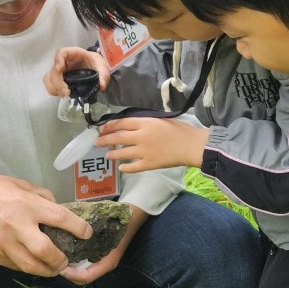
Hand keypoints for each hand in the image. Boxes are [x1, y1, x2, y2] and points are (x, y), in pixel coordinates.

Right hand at [0, 172, 91, 276]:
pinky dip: (28, 268)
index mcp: (27, 205)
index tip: (86, 233)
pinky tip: (33, 264)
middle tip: (66, 260)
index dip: (79, 228)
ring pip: (30, 266)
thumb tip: (59, 210)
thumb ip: (42, 198)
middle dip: (61, 260)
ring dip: (46, 270)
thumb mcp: (22, 185)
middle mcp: (17, 226)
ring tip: (53, 268)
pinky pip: (15, 267)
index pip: (60, 218)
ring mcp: (3, 243)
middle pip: (45, 251)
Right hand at [43, 48, 109, 97]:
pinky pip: (50, 84)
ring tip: (65, 94)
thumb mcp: (102, 67)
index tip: (60, 69)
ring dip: (54, 87)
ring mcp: (59, 70)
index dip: (58, 60)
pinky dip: (54, 91)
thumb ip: (104, 75)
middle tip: (67, 92)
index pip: (61, 52)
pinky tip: (63, 94)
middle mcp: (63, 61)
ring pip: (48, 77)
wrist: (93, 66)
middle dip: (58, 82)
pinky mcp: (58, 78)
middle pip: (54, 69)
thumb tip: (101, 86)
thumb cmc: (95, 63)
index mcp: (74, 54)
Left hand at [61, 204, 145, 284]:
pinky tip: (66, 248)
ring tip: (59, 256)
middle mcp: (103, 264)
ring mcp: (102, 259)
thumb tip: (71, 243)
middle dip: (69, 273)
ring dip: (71, 267)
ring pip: (83, 271)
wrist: (133, 215)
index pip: (86, 278)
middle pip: (82, 277)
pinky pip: (85, 262)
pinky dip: (75, 260)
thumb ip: (92, 238)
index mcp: (107, 263)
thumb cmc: (121, 224)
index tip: (60, 266)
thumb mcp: (108, 232)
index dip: (71, 275)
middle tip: (56, 261)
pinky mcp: (99, 253)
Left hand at [94, 117, 208, 171]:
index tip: (102, 128)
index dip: (109, 126)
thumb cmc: (179, 130)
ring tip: (108, 155)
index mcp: (145, 123)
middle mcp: (141, 137)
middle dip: (105, 140)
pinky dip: (126, 168)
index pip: (121, 123)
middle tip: (97, 142)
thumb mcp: (160, 119)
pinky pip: (133, 167)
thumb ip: (145, 122)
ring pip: (122, 153)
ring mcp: (144, 151)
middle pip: (118, 137)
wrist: (191, 145)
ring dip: (113, 154)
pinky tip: (121, 168)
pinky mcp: (149, 164)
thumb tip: (131, 125)